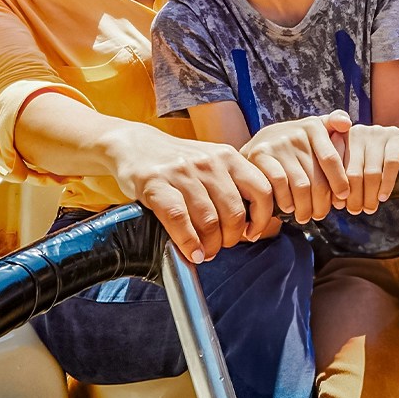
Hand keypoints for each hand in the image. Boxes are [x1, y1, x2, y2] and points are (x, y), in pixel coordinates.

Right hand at [110, 131, 274, 263]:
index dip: (262, 219)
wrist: (136, 145)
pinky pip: (178, 219)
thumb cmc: (179, 162)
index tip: (252, 233)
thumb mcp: (212, 163)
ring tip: (205, 252)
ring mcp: (182, 172)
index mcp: (228, 157)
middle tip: (222, 246)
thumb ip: (232, 186)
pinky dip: (188, 242)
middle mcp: (209, 162)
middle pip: (235, 213)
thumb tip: (251, 226)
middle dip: (231, 238)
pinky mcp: (156, 183)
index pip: (261, 190)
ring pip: (209, 220)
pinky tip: (191, 252)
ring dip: (210, 246)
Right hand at [241, 111, 352, 223]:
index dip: (339, 182)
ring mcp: (277, 143)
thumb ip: (333, 125)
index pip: (331, 159)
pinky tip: (289, 207)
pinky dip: (286, 200)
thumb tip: (346, 124)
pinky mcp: (260, 155)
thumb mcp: (315, 131)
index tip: (343, 197)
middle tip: (320, 214)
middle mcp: (296, 132)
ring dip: (305, 207)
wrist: (259, 146)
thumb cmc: (297, 145)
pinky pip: (280, 186)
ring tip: (305, 215)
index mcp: (314, 126)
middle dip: (322, 203)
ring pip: (301, 186)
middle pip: (317, 179)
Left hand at [339, 124, 398, 213]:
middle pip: (353, 173)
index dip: (336, 188)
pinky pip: (391, 165)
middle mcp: (357, 132)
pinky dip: (386, 185)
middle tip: (355, 210)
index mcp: (339, 137)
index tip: (339, 204)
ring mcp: (377, 133)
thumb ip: (339, 179)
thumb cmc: (365, 159)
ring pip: (372, 172)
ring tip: (369, 208)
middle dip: (354, 197)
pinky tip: (382, 197)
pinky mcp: (396, 137)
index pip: (334, 167)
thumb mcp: (348, 162)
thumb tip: (337, 203)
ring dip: (370, 195)